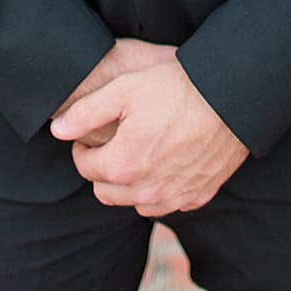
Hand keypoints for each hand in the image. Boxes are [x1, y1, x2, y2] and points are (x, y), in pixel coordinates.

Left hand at [52, 59, 248, 216]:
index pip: (85, 167)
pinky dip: (162, 191)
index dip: (83, 149)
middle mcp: (146, 190)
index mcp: (123, 164)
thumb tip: (57, 129)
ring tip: (140, 156)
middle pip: (106, 191)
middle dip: (103, 171)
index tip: (90, 136)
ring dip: (131, 186)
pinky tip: (168, 167)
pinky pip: (169, 203)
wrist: (233, 94)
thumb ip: (85, 111)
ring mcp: (175, 195)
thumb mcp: (125, 87)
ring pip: (136, 202)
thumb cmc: (179, 87)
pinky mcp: (199, 194)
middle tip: (114, 146)